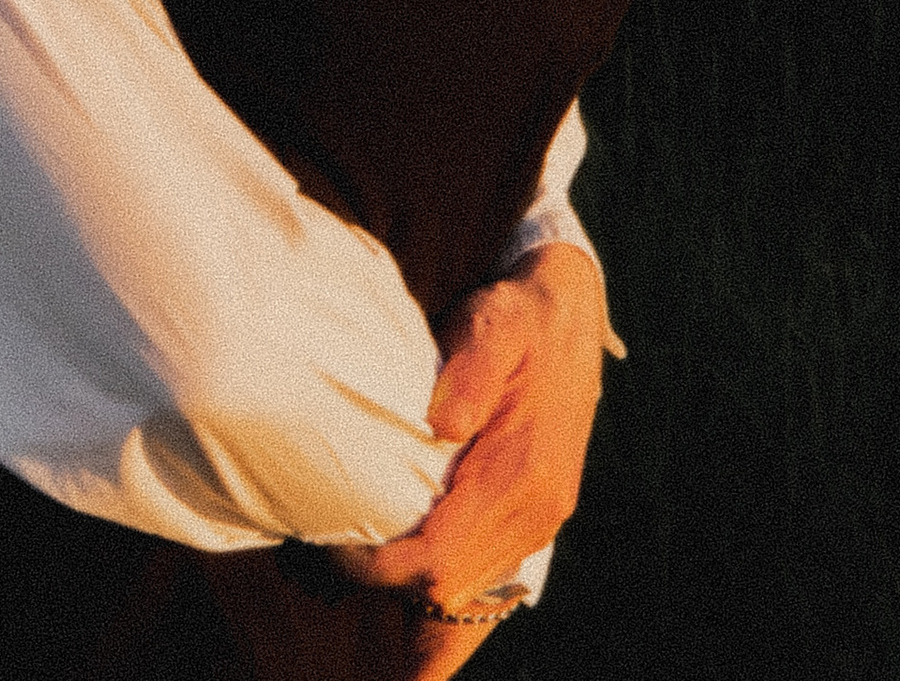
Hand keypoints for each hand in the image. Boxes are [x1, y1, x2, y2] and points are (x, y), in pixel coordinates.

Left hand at [336, 246, 607, 662]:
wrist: (569, 314)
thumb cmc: (516, 318)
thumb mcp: (490, 325)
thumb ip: (470, 373)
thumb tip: (442, 425)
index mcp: (525, 473)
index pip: (441, 556)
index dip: (381, 566)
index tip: (332, 544)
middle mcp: (538, 510)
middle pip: (449, 584)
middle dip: (386, 578)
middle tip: (330, 543)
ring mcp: (540, 519)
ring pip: (464, 584)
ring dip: (410, 575)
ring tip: (357, 538)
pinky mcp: (534, 514)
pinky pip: (481, 566)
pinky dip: (437, 562)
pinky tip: (402, 530)